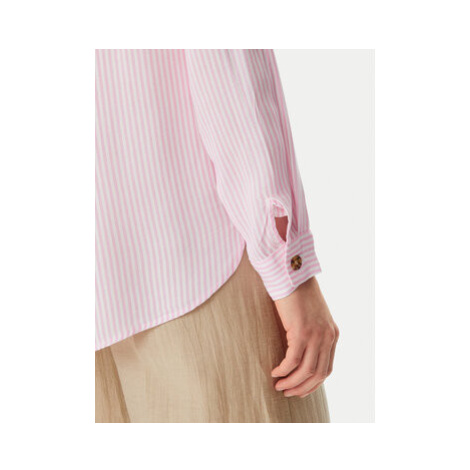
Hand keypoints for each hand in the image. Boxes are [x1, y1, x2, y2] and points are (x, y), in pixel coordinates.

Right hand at [271, 276, 338, 397]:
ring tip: (278, 385)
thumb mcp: (312, 317)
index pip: (326, 368)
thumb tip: (299, 353)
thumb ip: (312, 334)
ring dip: (291, 382)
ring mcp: (316, 335)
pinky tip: (274, 371)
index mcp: (333, 335)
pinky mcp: (301, 332)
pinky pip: (292, 360)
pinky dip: (283, 370)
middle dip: (302, 388)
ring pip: (305, 371)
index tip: (299, 390)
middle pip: (318, 374)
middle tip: (287, 393)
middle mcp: (328, 337)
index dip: (313, 384)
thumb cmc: (298, 294)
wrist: (292, 276)